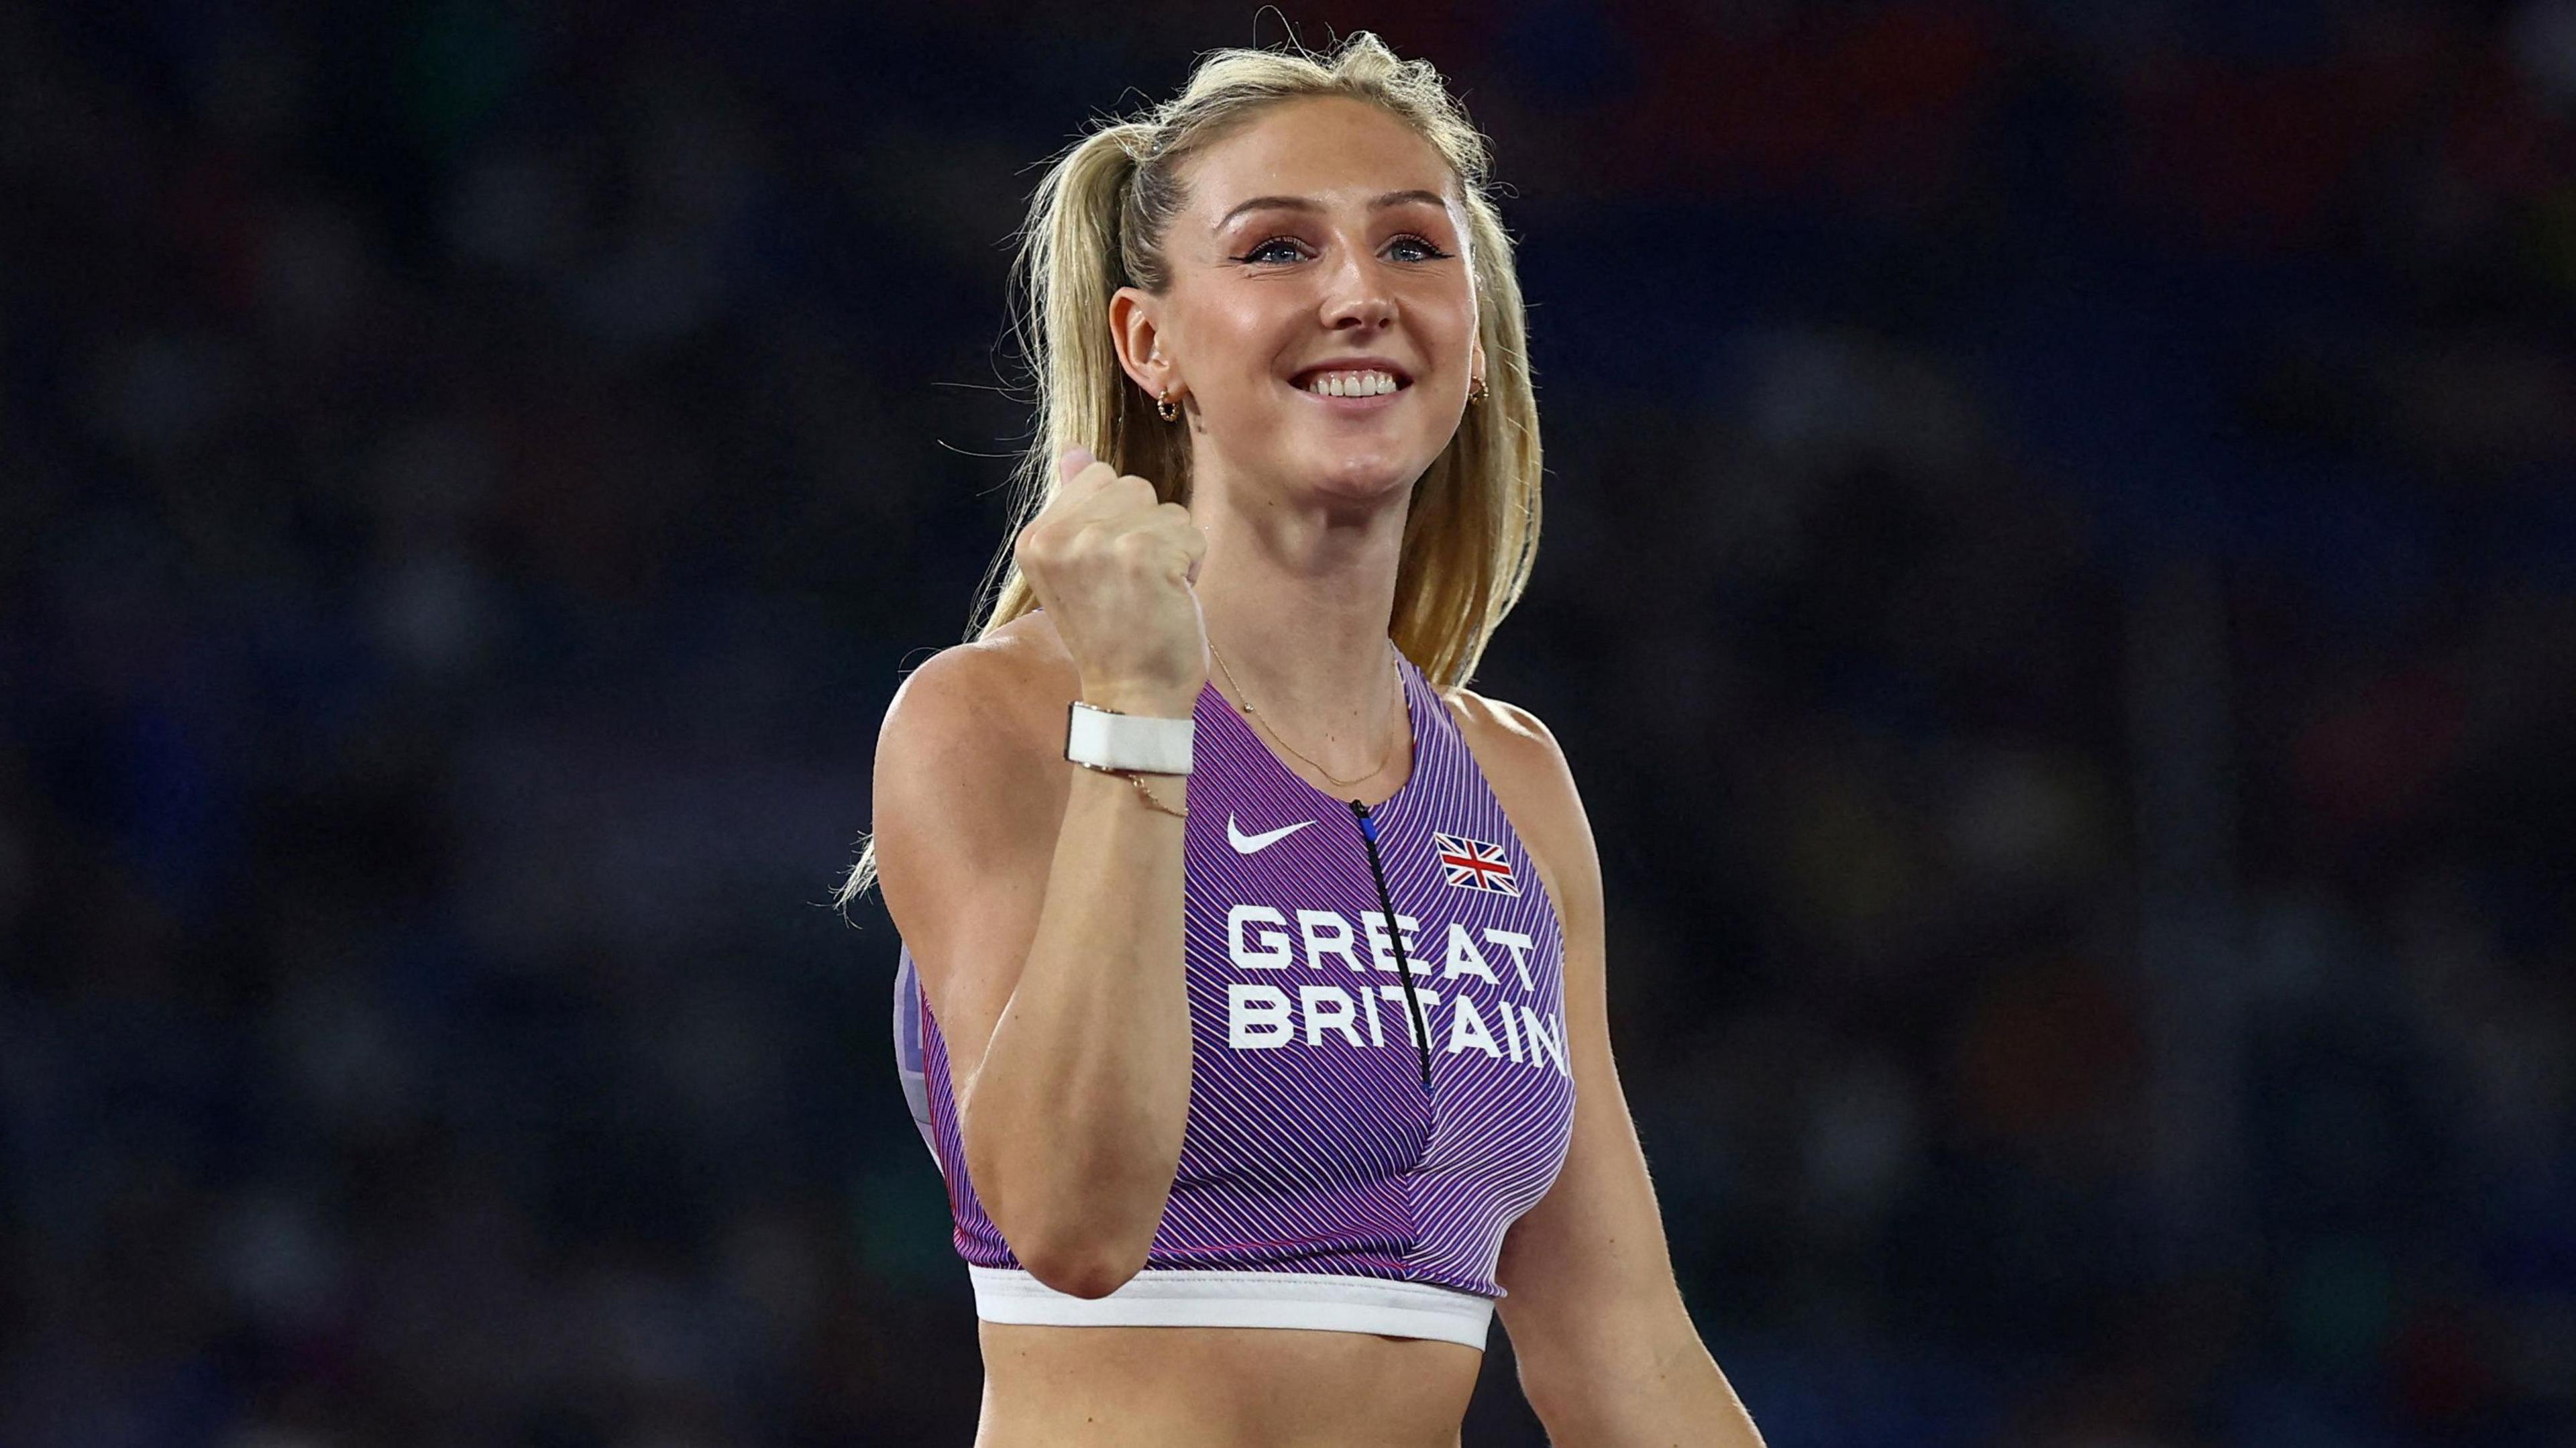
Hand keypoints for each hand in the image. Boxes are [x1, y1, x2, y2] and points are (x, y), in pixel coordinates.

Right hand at [1014, 446, 1208, 716]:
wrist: (1131, 693)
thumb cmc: (1112, 631)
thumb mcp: (1079, 566)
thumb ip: (1075, 505)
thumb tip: (1074, 449)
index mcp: (1036, 537)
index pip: (1099, 477)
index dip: (1121, 519)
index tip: (1111, 568)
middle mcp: (1060, 537)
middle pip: (1135, 488)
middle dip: (1149, 531)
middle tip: (1134, 583)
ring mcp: (1099, 544)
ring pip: (1168, 511)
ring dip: (1173, 549)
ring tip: (1152, 591)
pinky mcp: (1143, 556)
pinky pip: (1191, 534)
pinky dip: (1192, 566)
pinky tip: (1170, 598)